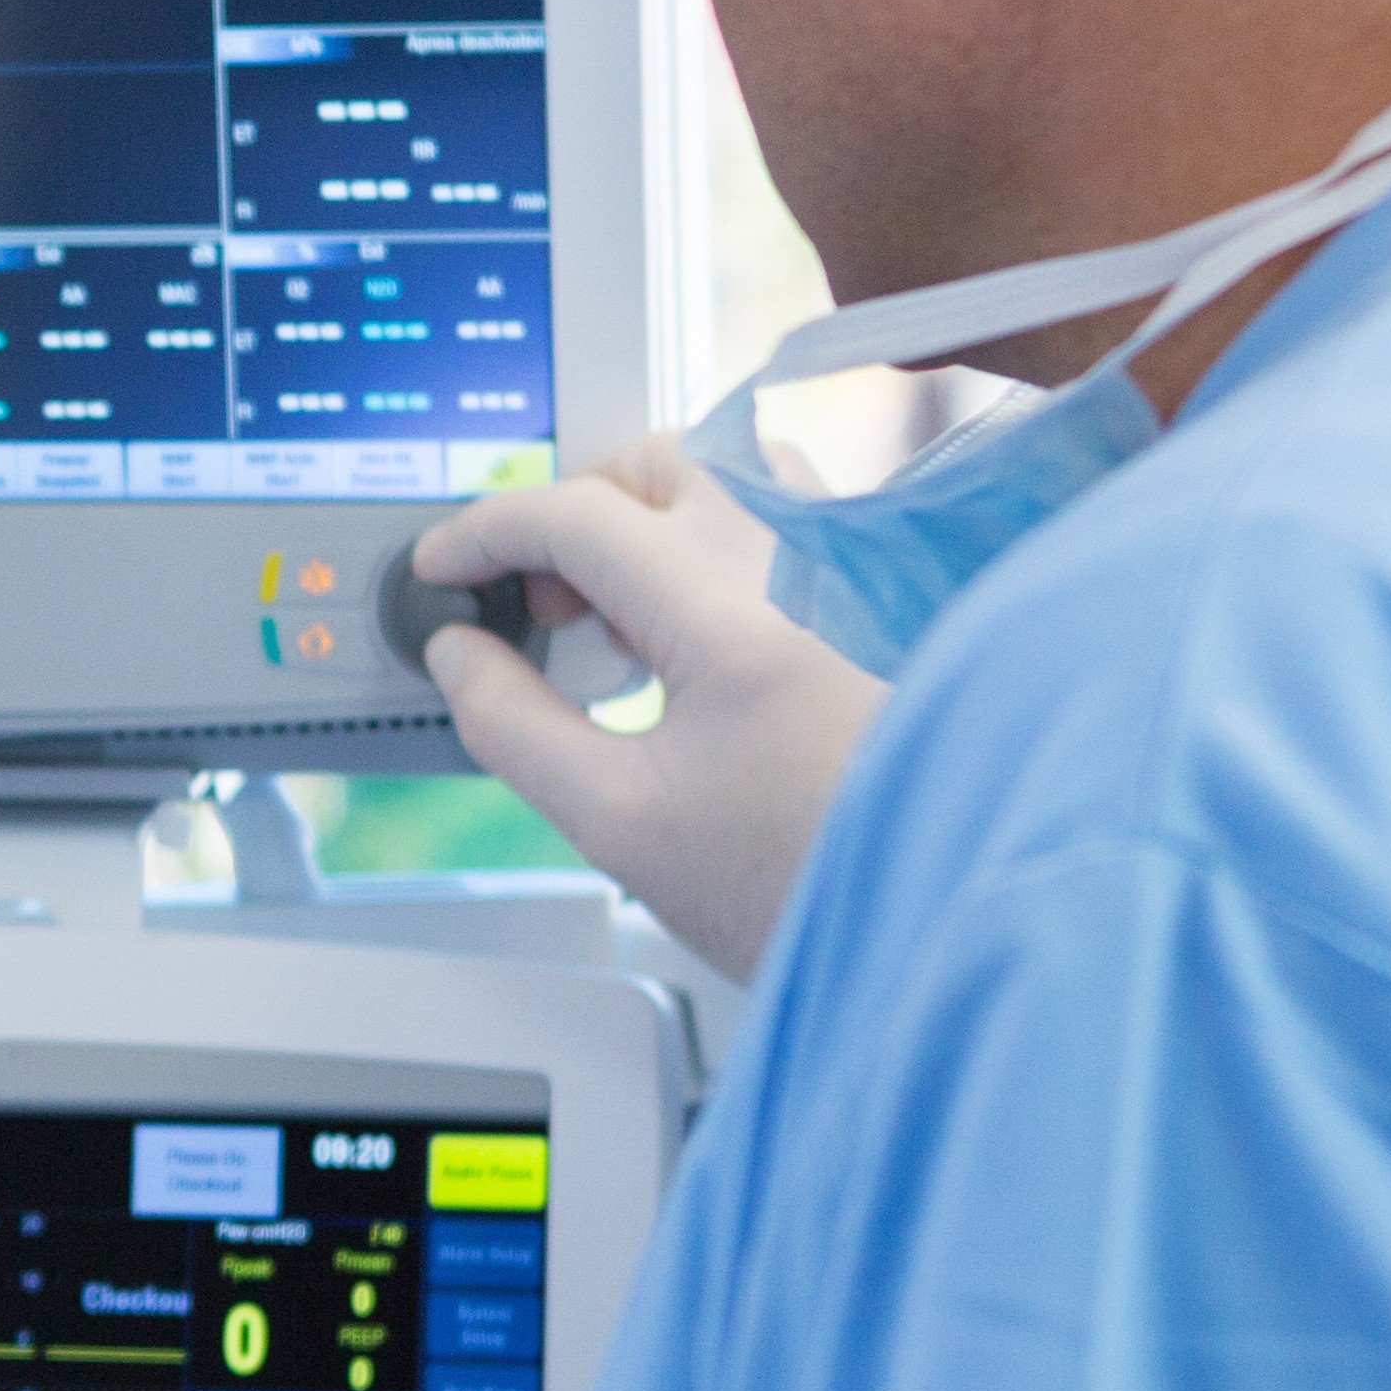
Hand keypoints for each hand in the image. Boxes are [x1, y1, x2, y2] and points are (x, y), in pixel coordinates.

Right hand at [412, 438, 883, 986]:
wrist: (946, 924)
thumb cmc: (802, 886)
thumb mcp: (618, 822)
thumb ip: (512, 726)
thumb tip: (459, 655)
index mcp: (730, 607)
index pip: (572, 514)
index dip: (484, 531)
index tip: (444, 565)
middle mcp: (802, 557)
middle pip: (650, 466)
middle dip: (570, 517)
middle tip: (538, 606)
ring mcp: (856, 566)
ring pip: (724, 477)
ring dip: (648, 522)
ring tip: (624, 625)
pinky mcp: (888, 592)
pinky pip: (784, 516)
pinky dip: (716, 544)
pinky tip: (702, 638)